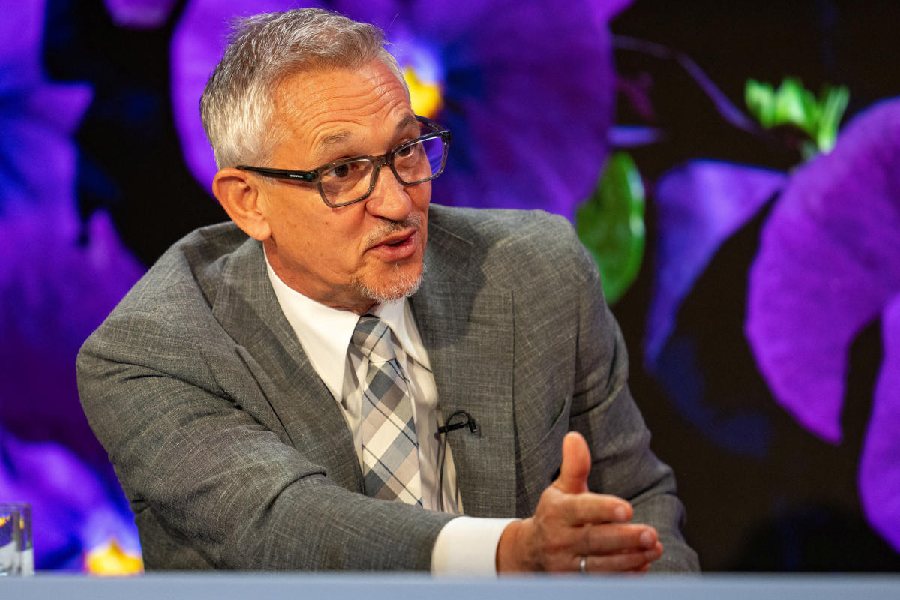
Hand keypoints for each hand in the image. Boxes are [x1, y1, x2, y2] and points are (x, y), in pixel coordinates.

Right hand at [496, 431, 662, 572]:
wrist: (530, 551)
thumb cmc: (556, 514)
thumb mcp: (562, 489)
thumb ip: (574, 466)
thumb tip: (575, 437)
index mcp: (557, 511)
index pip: (581, 510)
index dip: (603, 509)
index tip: (627, 509)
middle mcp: (559, 539)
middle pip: (594, 540)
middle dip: (624, 538)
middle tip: (650, 534)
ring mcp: (565, 564)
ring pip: (600, 565)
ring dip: (630, 559)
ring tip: (654, 548)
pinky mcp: (572, 582)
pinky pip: (601, 582)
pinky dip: (623, 576)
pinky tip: (643, 566)